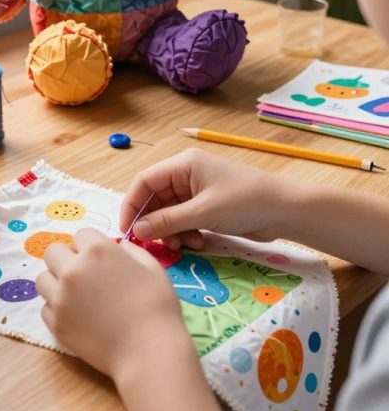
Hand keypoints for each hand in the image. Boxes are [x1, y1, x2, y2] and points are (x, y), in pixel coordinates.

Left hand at [36, 229, 185, 379]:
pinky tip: (77, 316)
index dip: (91, 246)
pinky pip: (45, 307)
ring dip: (56, 282)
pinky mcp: (56, 324)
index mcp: (97, 250)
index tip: (101, 259)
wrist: (148, 351)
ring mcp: (60, 298)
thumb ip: (131, 251)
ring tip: (76, 295)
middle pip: (54, 252)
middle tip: (85, 274)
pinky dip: (58, 308)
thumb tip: (118, 248)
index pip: (81, 235)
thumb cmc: (156, 306)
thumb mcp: (151, 268)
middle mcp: (72, 270)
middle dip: (67, 258)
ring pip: (43, 279)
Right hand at [120, 149, 290, 250]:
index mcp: (183, 164)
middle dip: (155, 223)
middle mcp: (187, 174)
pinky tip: (199, 243)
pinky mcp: (208, 206)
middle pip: (156, 198)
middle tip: (159, 245)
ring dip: (172, 231)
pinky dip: (186, 232)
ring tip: (184, 246)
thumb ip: (167, 221)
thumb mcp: (203, 213)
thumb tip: (137, 229)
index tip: (127, 231)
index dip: (131, 205)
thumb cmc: (244, 202)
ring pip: (170, 212)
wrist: (284, 210)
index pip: (144, 181)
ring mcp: (198, 190)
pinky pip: (185, 219)